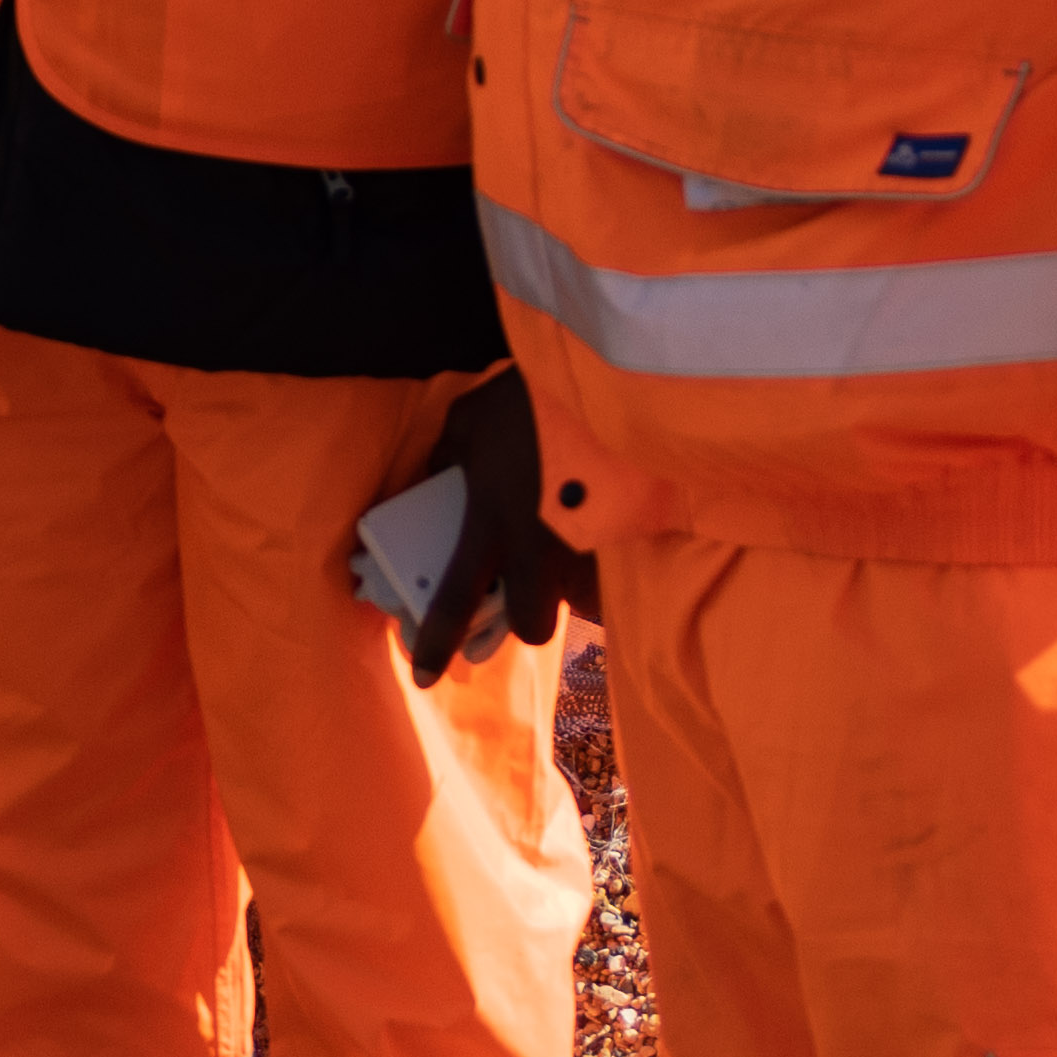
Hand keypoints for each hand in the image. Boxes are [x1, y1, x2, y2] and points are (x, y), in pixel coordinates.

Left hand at [360, 372, 602, 683]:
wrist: (609, 380)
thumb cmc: (530, 401)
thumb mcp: (469, 421)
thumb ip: (449, 458)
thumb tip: (438, 477)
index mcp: (491, 524)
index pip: (454, 601)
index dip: (435, 644)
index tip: (424, 676)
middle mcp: (538, 549)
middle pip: (533, 626)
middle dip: (526, 620)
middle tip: (521, 592)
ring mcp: (589, 546)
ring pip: (579, 599)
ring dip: (568, 585)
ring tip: (567, 545)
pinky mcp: (632, 535)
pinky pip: (613, 565)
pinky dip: (606, 552)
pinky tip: (604, 523)